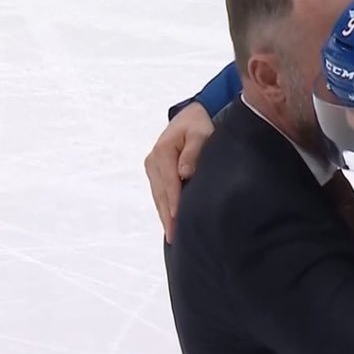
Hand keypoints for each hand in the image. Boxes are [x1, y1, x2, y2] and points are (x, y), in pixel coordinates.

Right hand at [144, 101, 213, 242]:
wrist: (192, 116)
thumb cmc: (199, 124)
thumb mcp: (200, 133)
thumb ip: (194, 151)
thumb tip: (184, 173)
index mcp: (162, 152)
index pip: (169, 184)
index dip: (174, 203)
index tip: (177, 220)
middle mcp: (153, 161)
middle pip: (161, 194)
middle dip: (167, 216)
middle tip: (174, 237)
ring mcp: (152, 167)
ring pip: (158, 196)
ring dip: (164, 214)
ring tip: (172, 235)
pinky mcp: (155, 171)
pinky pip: (160, 193)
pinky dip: (164, 207)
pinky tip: (169, 221)